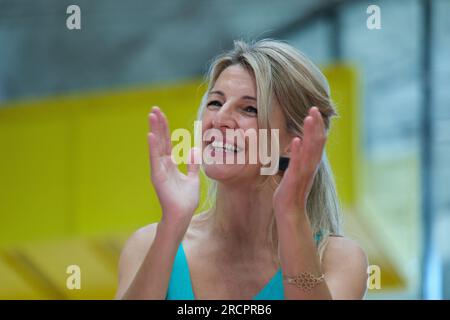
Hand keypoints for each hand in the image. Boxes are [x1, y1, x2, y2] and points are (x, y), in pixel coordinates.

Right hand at [147, 106, 199, 226]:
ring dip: (154, 130)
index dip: (165, 128)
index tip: (162, 114)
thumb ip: (193, 164)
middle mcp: (162, 165)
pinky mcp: (157, 176)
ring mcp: (159, 169)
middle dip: (158, 124)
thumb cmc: (186, 199)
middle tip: (154, 108)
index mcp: (170, 164)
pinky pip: (155, 158)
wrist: (182, 214)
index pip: (167, 142)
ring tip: (151, 115)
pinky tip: (151, 134)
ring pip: (157, 145)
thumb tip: (195, 150)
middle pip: (160, 140)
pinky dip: (153, 146)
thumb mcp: (193, 178)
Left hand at [273, 107, 325, 217]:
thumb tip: (296, 146)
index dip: (317, 126)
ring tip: (308, 117)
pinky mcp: (295, 179)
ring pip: (310, 150)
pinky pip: (297, 163)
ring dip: (310, 133)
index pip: (317, 141)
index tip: (314, 111)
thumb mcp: (295, 171)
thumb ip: (298, 158)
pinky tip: (296, 140)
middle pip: (317, 142)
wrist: (289, 212)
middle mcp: (310, 166)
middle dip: (316, 125)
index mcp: (310, 163)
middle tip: (314, 108)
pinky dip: (297, 151)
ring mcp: (303, 172)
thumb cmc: (290, 191)